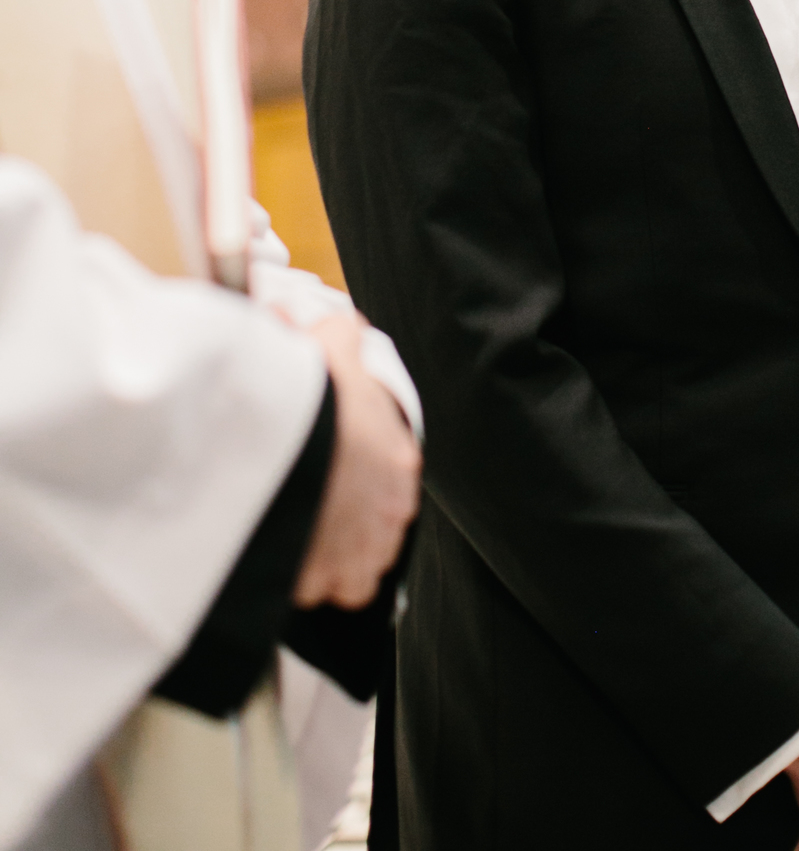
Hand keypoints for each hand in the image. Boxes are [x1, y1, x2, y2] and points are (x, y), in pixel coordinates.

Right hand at [293, 312, 421, 607]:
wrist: (285, 439)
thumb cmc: (314, 400)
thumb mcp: (331, 352)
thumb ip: (340, 337)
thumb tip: (338, 323)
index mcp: (401, 463)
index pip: (395, 482)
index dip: (363, 480)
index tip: (338, 477)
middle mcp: (390, 515)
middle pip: (375, 532)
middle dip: (347, 525)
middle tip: (316, 506)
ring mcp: (357, 554)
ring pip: (351, 570)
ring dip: (328, 557)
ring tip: (299, 533)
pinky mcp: (320, 580)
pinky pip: (315, 591)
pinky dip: (299, 577)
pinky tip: (281, 551)